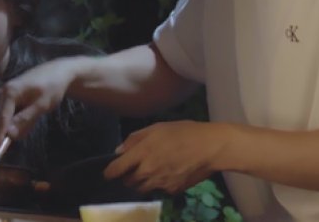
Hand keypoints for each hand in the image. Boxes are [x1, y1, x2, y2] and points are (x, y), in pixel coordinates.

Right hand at [0, 57, 75, 151]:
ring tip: (37, 110)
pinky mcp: (10, 95)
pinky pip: (12, 112)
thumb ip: (25, 120)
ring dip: (22, 120)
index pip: (2, 118)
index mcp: (10, 92)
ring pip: (9, 117)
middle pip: (4, 119)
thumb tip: (10, 134)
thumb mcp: (41, 105)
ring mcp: (5, 93)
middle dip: (17, 125)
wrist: (59, 72)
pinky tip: (34, 108)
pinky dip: (22, 115)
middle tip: (36, 116)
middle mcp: (3, 92)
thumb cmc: (52, 86)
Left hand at [104, 120, 229, 194]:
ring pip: (141, 188)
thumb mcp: (158, 127)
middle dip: (128, 175)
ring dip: (141, 181)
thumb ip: (136, 138)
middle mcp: (148, 171)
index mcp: (142, 153)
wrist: (209, 147)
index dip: (109, 172)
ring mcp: (159, 183)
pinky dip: (158, 183)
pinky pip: (157, 190)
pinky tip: (167, 172)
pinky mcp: (171, 191)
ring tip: (152, 169)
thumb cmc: (184, 132)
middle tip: (136, 165)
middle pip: (128, 181)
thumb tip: (119, 151)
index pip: (116, 169)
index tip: (108, 172)